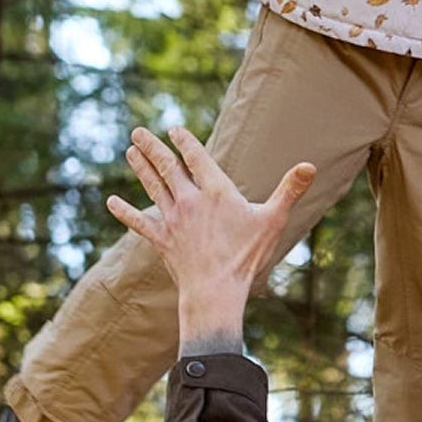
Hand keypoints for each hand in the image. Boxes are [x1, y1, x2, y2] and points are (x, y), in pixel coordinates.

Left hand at [107, 127, 316, 347]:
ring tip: (130, 151)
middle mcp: (190, 200)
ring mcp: (172, 220)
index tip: (174, 130)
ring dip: (140, 168)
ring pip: (152, 187)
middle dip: (153, 148)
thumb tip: (310, 165)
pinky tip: (110, 201)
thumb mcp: (274, 220)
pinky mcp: (161, 239)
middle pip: (167, 167)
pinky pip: (138, 222)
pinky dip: (124, 211)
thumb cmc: (247, 256)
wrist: (215, 291)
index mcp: (216, 192)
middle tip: (139, 132)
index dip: (185, 142)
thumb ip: (290, 190)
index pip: (197, 158)